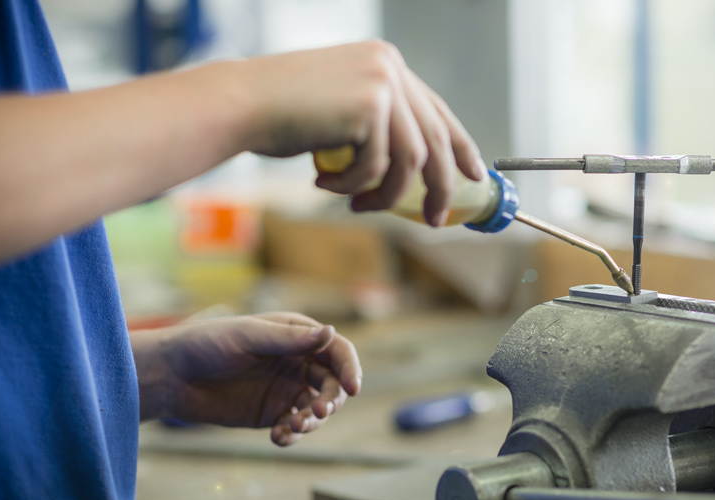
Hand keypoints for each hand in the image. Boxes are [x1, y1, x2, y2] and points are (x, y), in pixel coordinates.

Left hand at [133, 312, 360, 445]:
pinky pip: (293, 427)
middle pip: (332, 384)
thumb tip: (331, 333)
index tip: (352, 388)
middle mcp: (297, 362)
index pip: (337, 351)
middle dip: (330, 400)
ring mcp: (286, 389)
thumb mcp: (248, 337)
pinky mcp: (271, 413)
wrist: (170, 375)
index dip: (349, 368)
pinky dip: (292, 435)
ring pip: (316, 409)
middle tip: (316, 413)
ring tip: (291, 427)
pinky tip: (278, 437)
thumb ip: (290, 339)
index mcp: (296, 336)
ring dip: (312, 421)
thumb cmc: (206, 344)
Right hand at [240, 40, 485, 226]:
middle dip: (439, 186)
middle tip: (434, 219)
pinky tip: (324, 182)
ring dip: (386, 194)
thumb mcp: (341, 114)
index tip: (474, 175)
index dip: (460, 147)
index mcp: (387, 64)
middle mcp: (390, 67)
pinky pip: (378, 167)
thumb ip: (378, 127)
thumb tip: (414, 169)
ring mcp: (382, 83)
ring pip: (410, 160)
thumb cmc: (281, 115)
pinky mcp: (369, 106)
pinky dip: (353, 185)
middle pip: (434, 139)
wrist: (240, 104)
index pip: (437, 111)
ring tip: (358, 205)